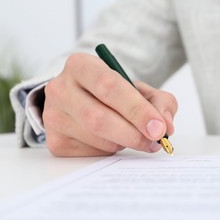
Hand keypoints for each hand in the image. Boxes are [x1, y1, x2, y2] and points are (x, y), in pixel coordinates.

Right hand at [43, 53, 177, 156]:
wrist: (83, 101)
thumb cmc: (114, 94)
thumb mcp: (139, 89)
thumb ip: (160, 102)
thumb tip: (166, 126)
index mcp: (81, 65)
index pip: (109, 87)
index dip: (137, 110)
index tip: (159, 128)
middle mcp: (60, 88)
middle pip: (99, 118)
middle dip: (133, 133)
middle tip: (155, 141)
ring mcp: (53, 116)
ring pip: (98, 139)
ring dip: (124, 142)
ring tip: (132, 134)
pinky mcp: (55, 141)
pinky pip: (91, 153)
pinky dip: (111, 151)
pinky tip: (113, 139)